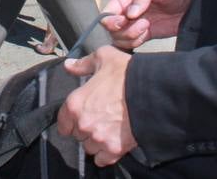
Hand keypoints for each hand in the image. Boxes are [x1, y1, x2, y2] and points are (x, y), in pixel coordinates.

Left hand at [57, 46, 135, 166]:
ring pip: (89, 148)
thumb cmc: (127, 73)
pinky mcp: (114, 149)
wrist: (152, 91)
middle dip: (86, 128)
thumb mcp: (103, 58)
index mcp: (76, 104)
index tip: (81, 116)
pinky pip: (102, 159)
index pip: (63, 123)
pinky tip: (113, 141)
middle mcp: (83, 124)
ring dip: (96, 141)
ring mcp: (99, 138)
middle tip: (100, 118)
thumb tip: (68, 65)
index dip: (71, 119)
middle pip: (77, 135)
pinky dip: (106, 154)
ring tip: (108, 129)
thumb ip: (82, 64)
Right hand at [100, 0, 194, 49]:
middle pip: (110, 27)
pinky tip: (147, 33)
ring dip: (130, 36)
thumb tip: (129, 13)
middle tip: (143, 24)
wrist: (191, 5)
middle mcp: (125, 9)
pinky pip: (128, 43)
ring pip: (117, 37)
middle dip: (123, 30)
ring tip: (147, 27)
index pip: (107, 11)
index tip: (127, 21)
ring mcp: (132, 23)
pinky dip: (135, 42)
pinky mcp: (141, 34)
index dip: (112, 20)